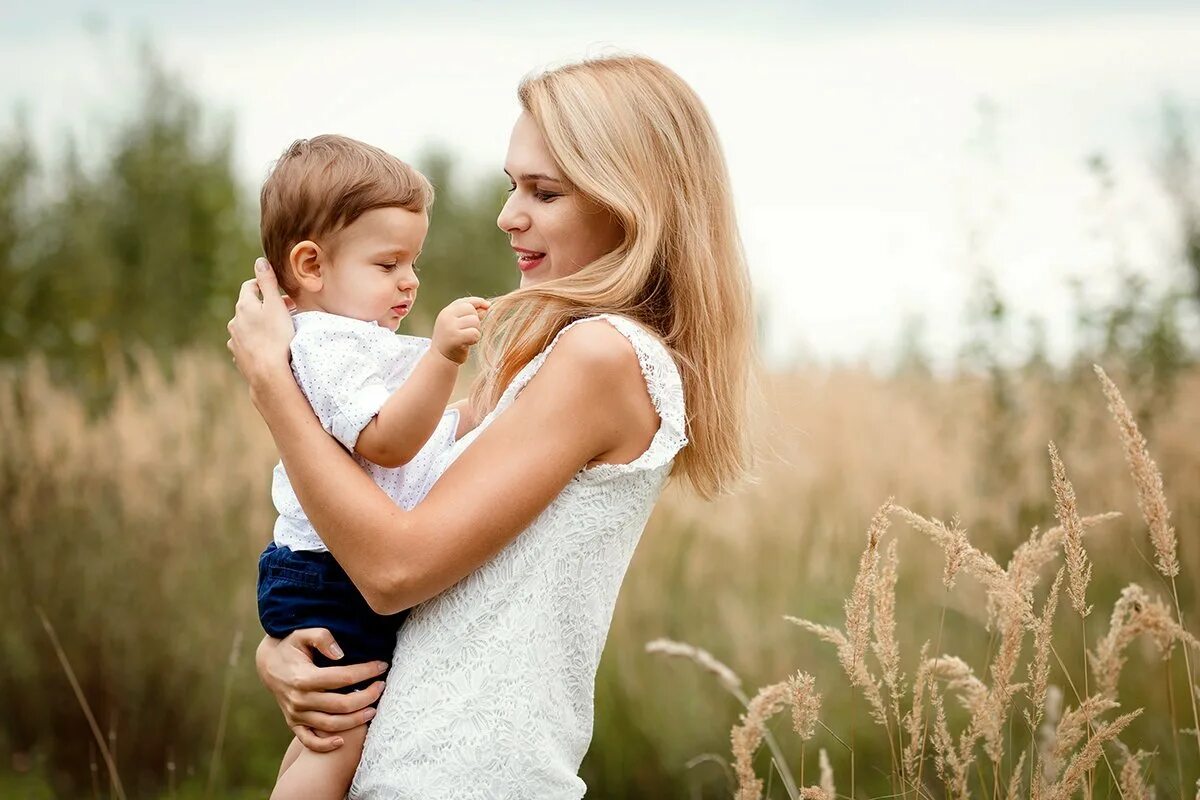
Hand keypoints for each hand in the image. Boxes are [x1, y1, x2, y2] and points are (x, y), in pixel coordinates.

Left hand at [226, 258, 298, 394]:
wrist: (268, 373)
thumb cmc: (276, 336)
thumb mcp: (275, 305)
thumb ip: (267, 282)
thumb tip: (259, 261)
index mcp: (244, 306)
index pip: (250, 286)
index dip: (265, 285)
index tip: (280, 292)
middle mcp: (235, 321)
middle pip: (249, 306)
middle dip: (266, 305)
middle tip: (287, 311)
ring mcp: (235, 340)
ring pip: (247, 325)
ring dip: (260, 324)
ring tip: (278, 330)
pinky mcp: (238, 356)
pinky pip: (247, 343)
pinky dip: (256, 340)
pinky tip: (268, 346)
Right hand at [255, 629, 387, 751]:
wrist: (268, 665)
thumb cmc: (291, 647)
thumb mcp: (303, 634)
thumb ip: (322, 638)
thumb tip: (340, 654)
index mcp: (304, 677)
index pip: (342, 677)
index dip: (366, 672)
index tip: (382, 665)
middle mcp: (299, 699)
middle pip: (341, 705)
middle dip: (367, 697)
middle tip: (382, 687)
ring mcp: (296, 714)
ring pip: (331, 725)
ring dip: (356, 720)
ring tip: (373, 710)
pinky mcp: (294, 723)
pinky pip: (309, 740)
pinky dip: (325, 745)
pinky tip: (342, 741)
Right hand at [432, 297, 490, 364]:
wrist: (440, 359)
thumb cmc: (452, 341)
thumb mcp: (458, 324)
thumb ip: (470, 314)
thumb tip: (486, 306)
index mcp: (447, 311)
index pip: (466, 301)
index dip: (478, 302)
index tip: (487, 305)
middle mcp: (446, 316)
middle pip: (471, 310)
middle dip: (475, 320)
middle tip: (469, 331)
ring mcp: (450, 327)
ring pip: (474, 321)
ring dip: (476, 330)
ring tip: (468, 337)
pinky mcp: (455, 338)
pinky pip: (474, 333)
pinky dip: (475, 338)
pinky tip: (469, 343)